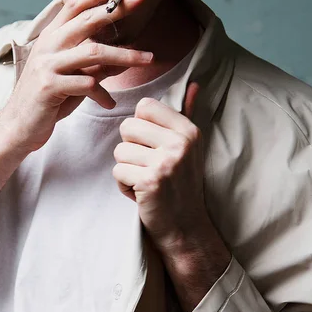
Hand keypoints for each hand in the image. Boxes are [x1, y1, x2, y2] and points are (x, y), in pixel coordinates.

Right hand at [2, 0, 152, 153]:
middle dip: (117, 8)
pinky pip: (87, 85)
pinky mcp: (49, 86)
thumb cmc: (49, 99)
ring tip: (149, 58)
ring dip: (125, 55)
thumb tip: (126, 57)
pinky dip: (103, 95)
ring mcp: (47, 64)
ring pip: (93, 52)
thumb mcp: (74, 77)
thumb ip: (96, 65)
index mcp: (52, 36)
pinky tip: (110, 104)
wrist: (18, 126)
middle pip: (87, 20)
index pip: (75, 4)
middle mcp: (48, 45)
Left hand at [113, 82, 210, 251]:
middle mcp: (181, 143)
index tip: (153, 146)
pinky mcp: (151, 182)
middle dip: (130, 148)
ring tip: (145, 180)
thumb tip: (193, 84)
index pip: (145, 106)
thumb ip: (188, 113)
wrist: (186, 227)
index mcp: (189, 130)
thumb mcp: (190, 147)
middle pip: (128, 126)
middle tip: (148, 166)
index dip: (140, 127)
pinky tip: (141, 193)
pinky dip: (124, 186)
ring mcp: (166, 163)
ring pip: (119, 150)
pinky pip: (117, 171)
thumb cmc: (183, 183)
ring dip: (126, 169)